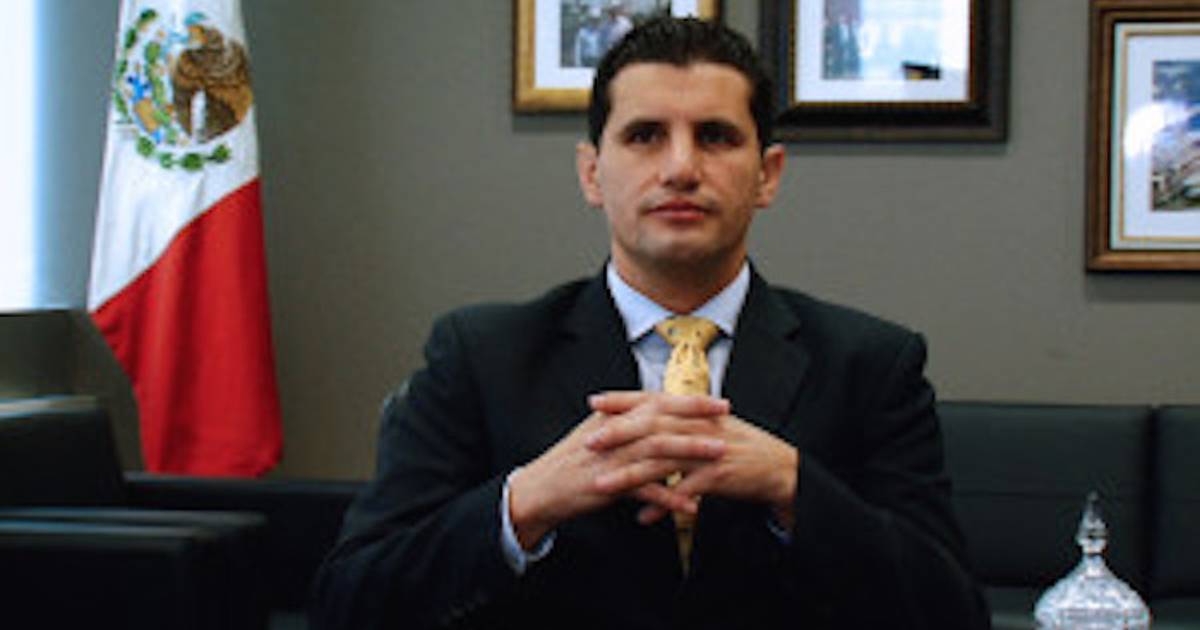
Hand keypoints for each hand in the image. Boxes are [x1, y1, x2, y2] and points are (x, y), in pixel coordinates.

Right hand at [507, 393, 728, 549]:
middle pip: (661, 419)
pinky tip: (690, 504)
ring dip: (691, 451)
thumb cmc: (571, 465)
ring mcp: (610, 457)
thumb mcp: (598, 435)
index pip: (656, 402)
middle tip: (726, 418)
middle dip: (697, 418)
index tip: (718, 401)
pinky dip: (668, 497)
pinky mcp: (605, 484)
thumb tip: (654, 414)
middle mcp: (614, 432)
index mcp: (613, 417)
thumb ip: (626, 424)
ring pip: (656, 449)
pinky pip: (642, 490)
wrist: (540, 490)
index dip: (689, 401)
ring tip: (719, 454)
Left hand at [588, 391, 799, 528]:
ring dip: (629, 475)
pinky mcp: (718, 475)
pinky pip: (684, 491)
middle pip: (651, 426)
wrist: (780, 467)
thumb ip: (681, 420)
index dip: (623, 399)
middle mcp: (699, 426)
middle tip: (589, 441)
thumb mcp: (710, 426)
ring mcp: (708, 450)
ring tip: (602, 485)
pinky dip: (662, 506)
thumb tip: (650, 418)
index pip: (653, 399)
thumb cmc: (742, 447)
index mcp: (695, 412)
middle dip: (617, 433)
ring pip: (661, 460)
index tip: (595, 401)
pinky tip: (643, 517)